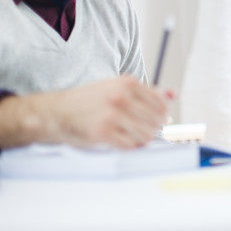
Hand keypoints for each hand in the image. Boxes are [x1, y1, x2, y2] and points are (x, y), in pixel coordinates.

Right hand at [0, 77, 172, 149]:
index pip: (162, 104)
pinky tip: (121, 141)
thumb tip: (174, 94)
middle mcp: (121, 97)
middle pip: (157, 121)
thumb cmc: (91, 100)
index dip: (161, 116)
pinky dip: (130, 147)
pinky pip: (131, 145)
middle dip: (152, 129)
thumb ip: (147, 92)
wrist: (56, 111)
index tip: (153, 121)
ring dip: (142, 139)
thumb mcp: (118, 88)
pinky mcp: (102, 133)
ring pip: (146, 134)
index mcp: (128, 83)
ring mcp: (112, 115)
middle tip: (139, 130)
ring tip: (129, 136)